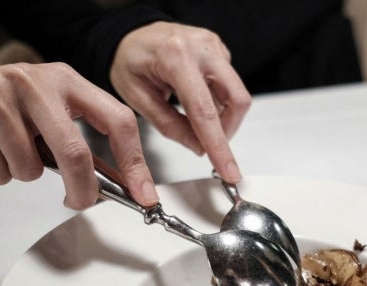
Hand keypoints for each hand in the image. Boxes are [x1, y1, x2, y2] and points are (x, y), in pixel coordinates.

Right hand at [0, 62, 157, 208]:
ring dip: (24, 173)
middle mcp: (37, 83)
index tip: (143, 194)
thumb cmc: (11, 109)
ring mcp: (2, 97)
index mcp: (68, 81)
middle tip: (79, 202)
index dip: (134, 162)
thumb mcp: (54, 114)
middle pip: (75, 151)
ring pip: (30, 168)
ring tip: (9, 149)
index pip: (117, 120)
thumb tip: (124, 185)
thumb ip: (85, 145)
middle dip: (82, 189)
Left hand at [110, 21, 250, 182]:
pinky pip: (231, 85)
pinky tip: (197, 102)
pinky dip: (219, 103)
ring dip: (223, 118)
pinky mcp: (220, 50)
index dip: (219, 146)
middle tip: (209, 145)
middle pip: (236, 100)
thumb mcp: (137, 98)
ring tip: (196, 121)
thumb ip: (169, 125)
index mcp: (175, 57)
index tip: (229, 170)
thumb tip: (198, 147)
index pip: (204, 111)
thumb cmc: (129, 61)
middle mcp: (201, 47)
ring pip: (237, 94)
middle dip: (228, 131)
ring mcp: (214, 46)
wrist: (131, 34)